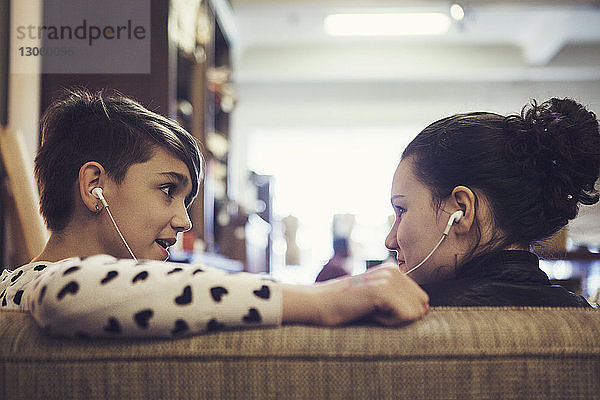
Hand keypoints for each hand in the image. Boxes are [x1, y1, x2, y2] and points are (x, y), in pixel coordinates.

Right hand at [281, 264, 428, 325]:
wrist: (317, 304)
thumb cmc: (345, 307)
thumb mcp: (377, 299)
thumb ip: (399, 299)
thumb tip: (426, 308)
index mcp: (393, 270)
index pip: (420, 300)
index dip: (401, 312)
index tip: (376, 308)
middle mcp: (394, 270)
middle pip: (421, 306)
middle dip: (401, 316)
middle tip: (373, 311)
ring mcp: (388, 278)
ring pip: (414, 313)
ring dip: (393, 320)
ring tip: (369, 311)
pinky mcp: (382, 291)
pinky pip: (405, 317)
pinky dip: (388, 322)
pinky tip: (368, 312)